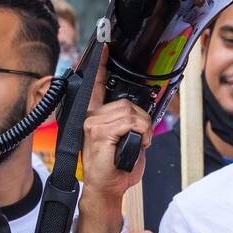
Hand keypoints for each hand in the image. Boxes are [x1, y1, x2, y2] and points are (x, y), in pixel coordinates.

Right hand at [74, 47, 153, 232]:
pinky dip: (140, 134)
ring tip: (135, 144)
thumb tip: (141, 113)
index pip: (95, 84)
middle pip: (127, 102)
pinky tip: (132, 146)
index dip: (99, 63)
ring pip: (131, 113)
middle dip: (142, 120)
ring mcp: (92, 124)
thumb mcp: (124, 140)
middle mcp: (89, 117)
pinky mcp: (98, 132)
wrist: (107, 188)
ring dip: (143, 129)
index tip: (103, 43)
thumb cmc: (116, 168)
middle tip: (139, 138)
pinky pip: (130, 122)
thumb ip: (127, 122)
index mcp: (93, 116)